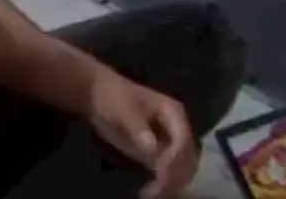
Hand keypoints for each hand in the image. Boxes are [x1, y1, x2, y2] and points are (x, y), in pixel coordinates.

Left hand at [86, 69, 197, 197]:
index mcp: (173, 112)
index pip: (182, 140)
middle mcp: (178, 128)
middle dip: (175, 175)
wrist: (98, 95)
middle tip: (157, 191)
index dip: (174, 158)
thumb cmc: (112, 97)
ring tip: (152, 193)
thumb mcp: (123, 108)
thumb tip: (152, 148)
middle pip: (187, 157)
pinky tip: (149, 191)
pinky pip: (168, 172)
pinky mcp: (160, 153)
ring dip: (171, 183)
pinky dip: (163, 184)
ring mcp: (171, 141)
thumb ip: (138, 127)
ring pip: (182, 168)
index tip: (159, 172)